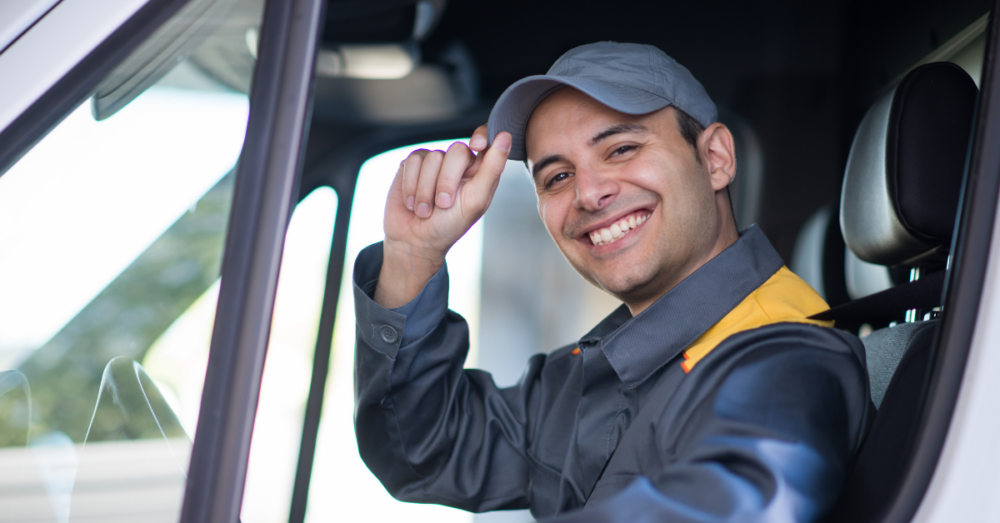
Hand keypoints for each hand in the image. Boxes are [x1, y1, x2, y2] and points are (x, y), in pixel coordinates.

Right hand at [374, 125, 511, 307]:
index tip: (478, 145)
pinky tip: (412, 202)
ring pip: (431, 158)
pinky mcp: (412, 166)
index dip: (482, 136)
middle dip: (447, 181)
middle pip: (457, 150)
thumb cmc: (449, 226)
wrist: (414, 241)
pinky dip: (411, 186)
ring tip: (425, 209)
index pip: (486, 138)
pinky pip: (411, 162)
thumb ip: (492, 168)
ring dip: (426, 190)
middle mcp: (457, 164)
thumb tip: (506, 136)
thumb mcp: (476, 200)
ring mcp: (433, 163)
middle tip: (443, 204)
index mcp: (478, 171)